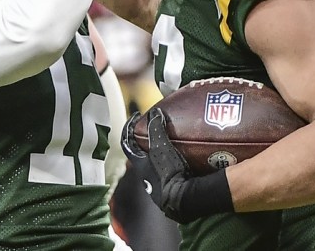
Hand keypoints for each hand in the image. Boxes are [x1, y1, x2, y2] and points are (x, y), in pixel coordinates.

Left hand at [121, 108, 233, 222]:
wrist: (183, 201)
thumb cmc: (169, 173)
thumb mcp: (161, 147)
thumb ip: (156, 129)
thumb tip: (155, 113)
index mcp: (139, 165)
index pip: (127, 143)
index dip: (129, 127)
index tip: (136, 116)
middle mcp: (146, 177)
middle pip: (141, 156)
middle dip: (146, 142)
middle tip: (155, 130)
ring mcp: (157, 188)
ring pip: (155, 167)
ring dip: (161, 155)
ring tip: (173, 144)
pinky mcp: (171, 194)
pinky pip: (170, 176)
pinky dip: (175, 166)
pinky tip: (187, 162)